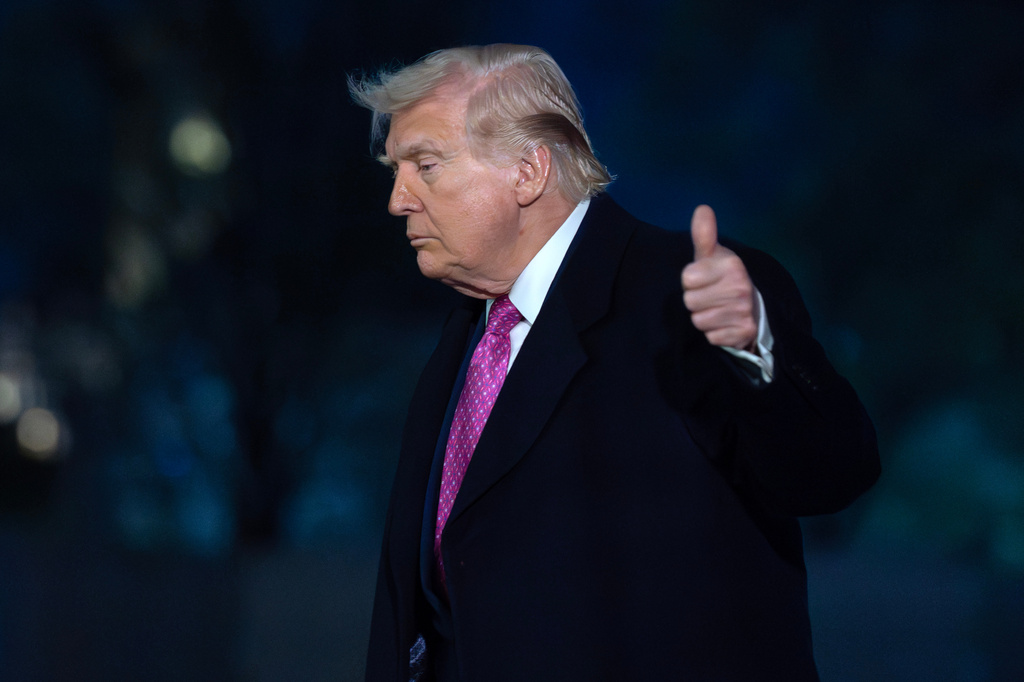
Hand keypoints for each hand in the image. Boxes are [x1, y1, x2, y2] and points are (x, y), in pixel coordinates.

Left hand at [681, 205, 758, 350]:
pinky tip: (724, 323)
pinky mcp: (743, 332)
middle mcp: (741, 287)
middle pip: (690, 302)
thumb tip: (702, 209)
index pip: (687, 279)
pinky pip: (711, 337)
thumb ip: (704, 234)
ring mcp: (744, 311)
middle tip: (710, 296)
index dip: (691, 280)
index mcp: (732, 265)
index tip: (703, 278)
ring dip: (704, 317)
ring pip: (699, 320)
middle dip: (696, 300)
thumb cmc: (723, 278)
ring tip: (717, 309)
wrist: (753, 306)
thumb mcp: (712, 255)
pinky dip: (714, 332)